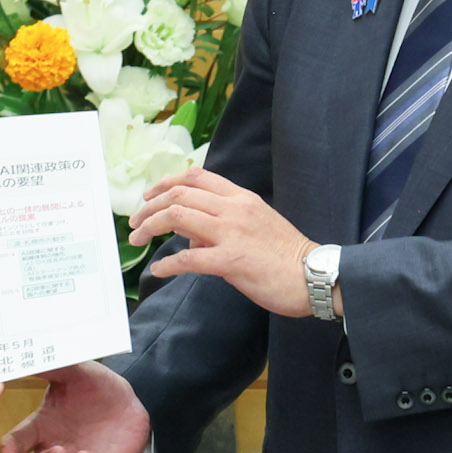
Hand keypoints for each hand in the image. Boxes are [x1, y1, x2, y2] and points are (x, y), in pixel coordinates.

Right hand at [0, 361, 152, 452]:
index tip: (8, 449)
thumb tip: (29, 355)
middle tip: (58, 451)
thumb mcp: (75, 371)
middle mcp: (55, 451)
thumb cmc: (94, 386)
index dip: (10, 448)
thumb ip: (51, 366)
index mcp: (41, 428)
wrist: (128, 401)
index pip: (15, 443)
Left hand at [126, 167, 323, 317]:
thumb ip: (222, 223)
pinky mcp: (232, 260)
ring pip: (178, 217)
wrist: (316, 275)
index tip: (149, 196)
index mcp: (241, 198)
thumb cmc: (286, 255)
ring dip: (150, 227)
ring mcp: (232, 233)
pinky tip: (159, 270)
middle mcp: (234, 209)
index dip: (166, 183)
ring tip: (137, 239)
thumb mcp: (256, 225)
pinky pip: (189, 258)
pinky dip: (167, 264)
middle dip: (149, 207)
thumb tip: (191, 233)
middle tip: (135, 222)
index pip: (196, 177)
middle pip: (179, 194)